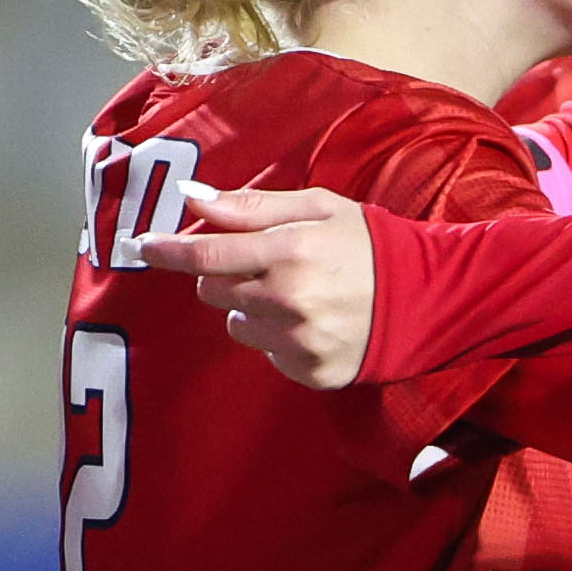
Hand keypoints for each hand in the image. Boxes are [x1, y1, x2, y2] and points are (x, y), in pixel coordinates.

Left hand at [147, 184, 377, 385]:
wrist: (430, 299)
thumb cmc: (370, 244)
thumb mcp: (317, 207)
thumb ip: (251, 205)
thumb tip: (193, 197)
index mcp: (289, 252)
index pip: (206, 254)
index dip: (168, 249)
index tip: (142, 245)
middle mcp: (288, 301)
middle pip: (211, 291)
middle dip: (223, 274)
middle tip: (262, 262)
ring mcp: (298, 343)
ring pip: (236, 323)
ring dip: (252, 308)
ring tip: (296, 295)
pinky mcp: (309, 373)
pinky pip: (266, 352)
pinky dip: (278, 336)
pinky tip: (313, 321)